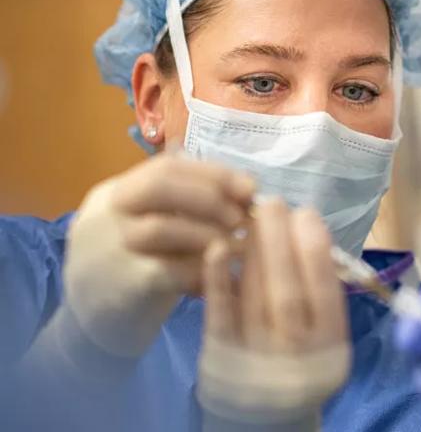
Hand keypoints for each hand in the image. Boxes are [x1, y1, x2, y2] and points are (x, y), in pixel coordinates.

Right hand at [64, 153, 254, 356]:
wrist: (90, 335)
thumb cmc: (133, 275)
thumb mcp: (150, 232)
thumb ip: (184, 209)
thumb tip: (246, 190)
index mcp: (114, 194)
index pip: (166, 166)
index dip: (213, 174)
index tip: (250, 187)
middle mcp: (104, 214)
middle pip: (159, 184)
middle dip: (212, 196)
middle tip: (243, 217)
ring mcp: (108, 249)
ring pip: (164, 227)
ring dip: (212, 235)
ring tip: (243, 248)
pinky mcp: (122, 286)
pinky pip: (170, 269)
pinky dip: (205, 269)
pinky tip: (227, 276)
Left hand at [198, 198, 350, 427]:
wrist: (265, 419)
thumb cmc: (300, 362)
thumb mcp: (323, 336)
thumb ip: (319, 293)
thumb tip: (305, 229)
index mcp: (330, 347)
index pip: (325, 292)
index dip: (316, 249)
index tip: (307, 214)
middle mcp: (296, 356)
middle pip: (288, 292)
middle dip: (280, 242)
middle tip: (272, 204)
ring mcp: (256, 359)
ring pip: (255, 298)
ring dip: (253, 252)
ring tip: (249, 219)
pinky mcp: (220, 358)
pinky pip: (219, 315)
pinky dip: (218, 279)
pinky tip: (217, 249)